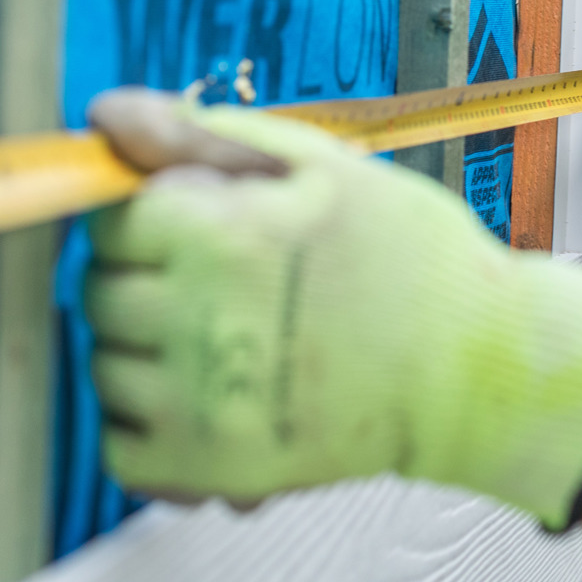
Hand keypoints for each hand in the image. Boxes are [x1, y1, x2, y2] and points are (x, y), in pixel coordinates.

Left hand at [84, 91, 581, 527]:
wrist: (481, 368)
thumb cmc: (416, 261)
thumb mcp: (325, 169)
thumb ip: (208, 138)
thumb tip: (105, 117)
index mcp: (219, 234)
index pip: (112, 222)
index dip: (152, 219)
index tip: (196, 231)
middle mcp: (197, 318)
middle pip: (100, 294)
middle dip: (147, 280)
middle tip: (221, 285)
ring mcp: (201, 399)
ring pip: (108, 369)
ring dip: (148, 353)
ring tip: (227, 341)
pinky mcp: (213, 465)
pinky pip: (124, 448)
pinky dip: (150, 427)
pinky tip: (209, 398)